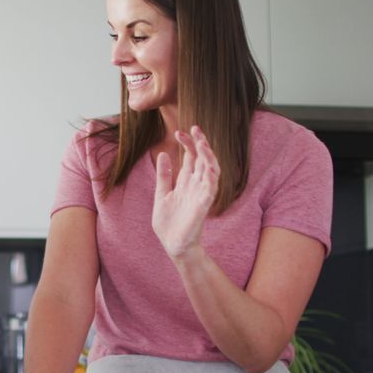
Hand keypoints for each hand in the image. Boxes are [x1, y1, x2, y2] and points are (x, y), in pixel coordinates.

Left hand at [152, 126, 219, 258]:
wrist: (172, 245)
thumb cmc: (168, 223)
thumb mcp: (161, 194)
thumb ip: (164, 176)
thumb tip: (162, 154)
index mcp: (185, 182)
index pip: (190, 158)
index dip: (187, 144)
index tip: (178, 132)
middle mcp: (195, 185)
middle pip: (202, 159)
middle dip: (200, 143)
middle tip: (195, 128)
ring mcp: (201, 193)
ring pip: (210, 169)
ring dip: (208, 155)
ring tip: (202, 141)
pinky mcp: (204, 204)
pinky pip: (212, 186)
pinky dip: (211, 174)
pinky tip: (208, 163)